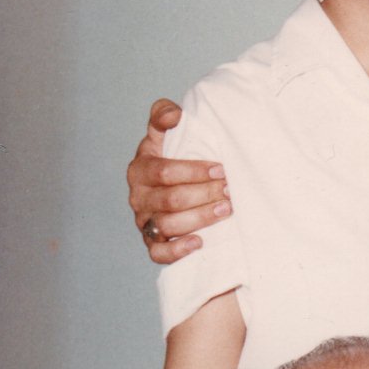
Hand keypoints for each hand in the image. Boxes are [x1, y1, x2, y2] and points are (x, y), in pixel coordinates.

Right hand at [128, 98, 229, 263]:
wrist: (174, 184)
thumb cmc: (174, 156)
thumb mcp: (165, 133)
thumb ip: (163, 115)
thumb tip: (174, 115)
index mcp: (140, 169)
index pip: (163, 172)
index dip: (193, 171)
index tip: (220, 169)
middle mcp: (138, 197)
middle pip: (170, 200)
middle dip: (204, 194)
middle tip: (230, 189)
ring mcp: (144, 221)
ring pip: (168, 225)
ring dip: (199, 218)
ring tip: (226, 210)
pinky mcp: (152, 242)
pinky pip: (159, 252)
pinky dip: (178, 250)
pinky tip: (199, 242)